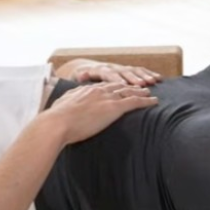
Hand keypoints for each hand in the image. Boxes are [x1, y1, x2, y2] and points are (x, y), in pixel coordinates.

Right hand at [40, 81, 158, 144]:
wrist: (57, 124)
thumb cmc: (55, 120)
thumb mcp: (60, 105)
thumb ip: (66, 102)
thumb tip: (63, 104)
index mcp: (86, 90)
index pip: (104, 86)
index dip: (114, 85)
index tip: (120, 86)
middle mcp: (98, 90)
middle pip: (118, 85)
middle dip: (130, 85)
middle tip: (140, 85)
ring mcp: (106, 98)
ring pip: (129, 91)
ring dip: (140, 91)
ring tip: (149, 91)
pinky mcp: (113, 108)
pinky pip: (135, 102)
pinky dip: (146, 101)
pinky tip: (154, 102)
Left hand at [72, 60, 162, 86]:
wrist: (83, 69)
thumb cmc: (82, 78)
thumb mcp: (79, 77)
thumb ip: (82, 77)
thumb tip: (82, 74)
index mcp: (100, 70)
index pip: (109, 74)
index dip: (117, 79)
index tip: (124, 84)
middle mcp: (112, 67)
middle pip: (124, 71)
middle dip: (133, 78)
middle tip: (142, 84)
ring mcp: (120, 68)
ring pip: (134, 70)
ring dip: (143, 75)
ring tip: (153, 81)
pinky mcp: (126, 70)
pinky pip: (139, 70)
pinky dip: (148, 73)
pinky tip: (158, 78)